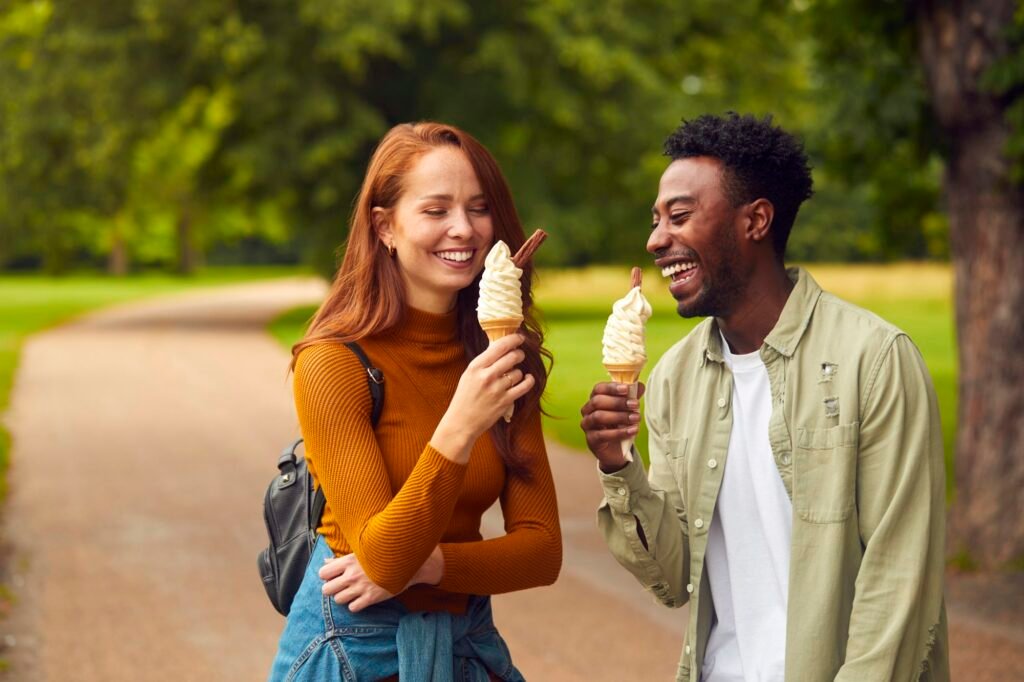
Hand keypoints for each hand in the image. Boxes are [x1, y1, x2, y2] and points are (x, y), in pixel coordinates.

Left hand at [319, 547, 444, 611]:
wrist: (407, 562)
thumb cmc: (383, 554)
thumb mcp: (361, 552)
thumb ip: (342, 559)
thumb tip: (326, 561)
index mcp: (348, 561)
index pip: (323, 573)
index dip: (327, 576)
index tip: (334, 576)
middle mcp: (352, 575)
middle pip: (326, 589)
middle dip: (332, 588)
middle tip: (341, 586)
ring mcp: (361, 588)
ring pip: (338, 600)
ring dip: (344, 597)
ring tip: (353, 592)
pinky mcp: (371, 598)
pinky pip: (353, 608)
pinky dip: (356, 605)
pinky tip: (362, 598)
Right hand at [432, 333, 534, 463]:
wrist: (461, 423)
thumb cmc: (464, 397)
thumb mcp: (469, 375)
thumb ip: (484, 362)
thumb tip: (502, 347)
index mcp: (476, 366)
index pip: (499, 346)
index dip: (513, 339)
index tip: (519, 337)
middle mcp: (487, 376)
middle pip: (512, 357)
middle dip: (519, 354)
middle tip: (519, 355)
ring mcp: (497, 389)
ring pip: (518, 372)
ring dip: (518, 372)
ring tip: (512, 376)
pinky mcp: (505, 401)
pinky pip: (524, 386)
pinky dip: (529, 381)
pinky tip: (528, 378)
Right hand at [580, 382, 644, 471]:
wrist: (616, 448)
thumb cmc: (619, 424)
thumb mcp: (627, 409)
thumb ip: (632, 396)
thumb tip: (639, 385)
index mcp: (595, 399)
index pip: (599, 388)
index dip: (612, 388)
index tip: (626, 389)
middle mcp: (588, 410)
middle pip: (598, 401)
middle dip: (618, 402)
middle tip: (635, 405)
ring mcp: (587, 425)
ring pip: (599, 417)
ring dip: (619, 416)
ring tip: (635, 418)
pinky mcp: (591, 440)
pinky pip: (602, 435)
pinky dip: (619, 432)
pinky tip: (632, 431)